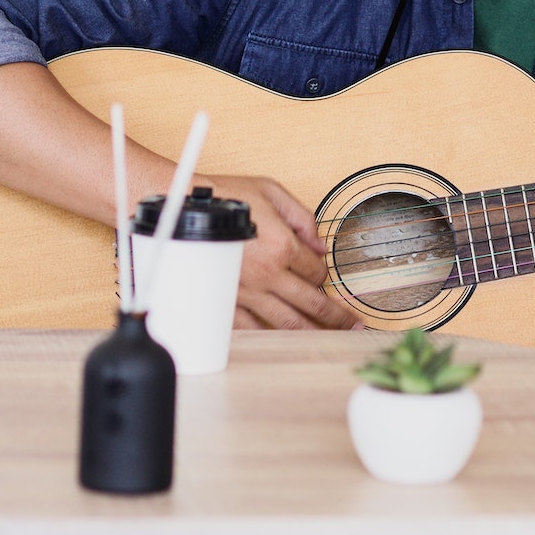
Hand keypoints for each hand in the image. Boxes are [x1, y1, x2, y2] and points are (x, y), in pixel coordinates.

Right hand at [201, 174, 358, 330]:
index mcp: (282, 246)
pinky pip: (252, 327)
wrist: (182, 210)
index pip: (316, 271)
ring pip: (287, 321)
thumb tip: (320, 243)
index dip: (323, 272)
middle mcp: (267, 274)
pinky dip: (270, 336)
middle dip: (336, 316)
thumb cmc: (224, 198)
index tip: (321, 273)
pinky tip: (283, 342)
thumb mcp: (271, 192)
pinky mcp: (225, 303)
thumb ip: (302, 218)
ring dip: (312, 332)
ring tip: (330, 338)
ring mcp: (246, 292)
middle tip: (353, 325)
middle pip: (311, 303)